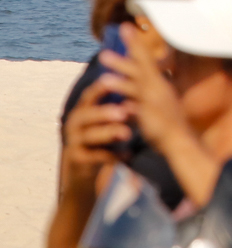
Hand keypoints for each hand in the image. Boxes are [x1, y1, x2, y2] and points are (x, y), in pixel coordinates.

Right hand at [61, 76, 131, 190]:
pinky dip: (112, 155)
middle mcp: (74, 124)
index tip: (115, 80)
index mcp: (83, 110)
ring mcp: (74, 142)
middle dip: (104, 112)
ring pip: (90, 136)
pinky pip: (95, 156)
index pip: (89, 96)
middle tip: (123, 112)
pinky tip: (128, 155)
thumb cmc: (102, 136)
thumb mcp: (107, 120)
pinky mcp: (77, 159)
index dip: (100, 88)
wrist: (84, 167)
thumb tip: (142, 82)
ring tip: (127, 134)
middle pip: (86, 115)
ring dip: (109, 133)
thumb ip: (119, 105)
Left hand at [99, 23, 189, 151]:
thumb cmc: (169, 121)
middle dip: (123, 60)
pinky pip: (139, 113)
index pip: (146, 59)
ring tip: (103, 80)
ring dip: (122, 84)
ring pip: (137, 91)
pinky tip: (122, 108)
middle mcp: (158, 89)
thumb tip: (128, 87)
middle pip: (140, 70)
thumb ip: (143, 93)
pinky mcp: (152, 119)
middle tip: (104, 52)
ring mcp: (156, 103)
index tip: (125, 28)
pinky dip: (131, 109)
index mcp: (159, 83)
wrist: (180, 140)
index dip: (135, 44)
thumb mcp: (158, 101)